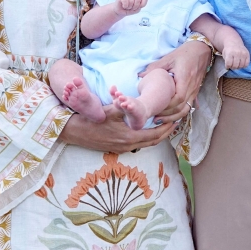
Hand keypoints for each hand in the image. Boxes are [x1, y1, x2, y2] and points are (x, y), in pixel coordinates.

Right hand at [59, 104, 173, 152]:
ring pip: (145, 143)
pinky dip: (145, 137)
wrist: (75, 131)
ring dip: (156, 135)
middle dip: (166, 132)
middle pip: (154, 141)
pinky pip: (137, 144)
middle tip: (175, 123)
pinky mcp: (116, 148)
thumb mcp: (111, 110)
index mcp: (130, 137)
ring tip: (163, 124)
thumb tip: (135, 101)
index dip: (167, 127)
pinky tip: (145, 129)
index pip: (156, 134)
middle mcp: (128, 145)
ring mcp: (122, 148)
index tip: (176, 119)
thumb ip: (125, 106)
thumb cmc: (93, 119)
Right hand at [115, 0, 147, 15]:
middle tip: (131, 8)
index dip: (142, 5)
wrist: (119, 12)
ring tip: (127, 7)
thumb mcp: (136, 10)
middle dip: (135, 6)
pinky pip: (125, 0)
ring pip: (131, 0)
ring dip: (129, 7)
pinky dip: (125, 6)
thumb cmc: (128, 10)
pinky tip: (124, 6)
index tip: (138, 8)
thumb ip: (139, 7)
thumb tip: (138, 4)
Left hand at [140, 39, 211, 122]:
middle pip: (182, 107)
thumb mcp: (169, 58)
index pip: (179, 98)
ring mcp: (195, 91)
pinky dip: (180, 113)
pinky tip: (171, 116)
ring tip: (161, 119)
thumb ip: (155, 67)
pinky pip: (189, 106)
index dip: (168, 105)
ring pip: (186, 109)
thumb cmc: (185, 53)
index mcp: (185, 78)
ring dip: (174, 116)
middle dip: (168, 114)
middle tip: (155, 117)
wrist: (202, 50)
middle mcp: (191, 87)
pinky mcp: (195, 92)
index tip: (156, 107)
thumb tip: (140, 76)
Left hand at [220, 38, 249, 69]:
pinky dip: (243, 66)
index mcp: (230, 53)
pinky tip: (240, 63)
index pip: (228, 64)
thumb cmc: (228, 50)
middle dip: (232, 67)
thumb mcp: (224, 54)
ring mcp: (243, 53)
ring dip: (238, 67)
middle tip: (232, 66)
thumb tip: (228, 68)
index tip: (227, 66)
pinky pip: (246, 64)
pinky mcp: (247, 54)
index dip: (227, 67)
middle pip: (235, 66)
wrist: (234, 43)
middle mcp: (237, 53)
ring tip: (236, 64)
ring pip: (241, 66)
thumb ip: (226, 61)